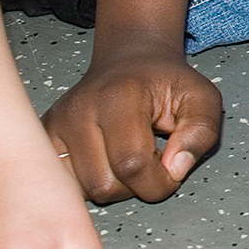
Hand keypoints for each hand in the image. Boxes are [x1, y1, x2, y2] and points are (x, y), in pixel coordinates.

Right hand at [45, 46, 222, 205]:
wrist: (131, 58)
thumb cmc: (165, 82)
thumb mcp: (202, 98)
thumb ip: (201, 132)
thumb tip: (175, 168)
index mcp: (120, 96)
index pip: (133, 165)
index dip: (159, 180)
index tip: (170, 166)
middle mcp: (80, 109)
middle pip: (104, 185)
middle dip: (135, 186)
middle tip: (148, 158)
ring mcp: (57, 122)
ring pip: (83, 190)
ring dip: (112, 186)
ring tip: (126, 158)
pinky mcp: (45, 135)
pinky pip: (66, 184)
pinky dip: (88, 183)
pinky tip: (105, 162)